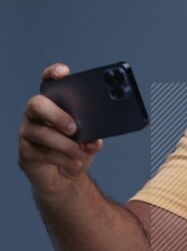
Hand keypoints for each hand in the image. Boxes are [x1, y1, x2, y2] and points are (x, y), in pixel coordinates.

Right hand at [18, 63, 103, 195]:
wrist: (64, 176)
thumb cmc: (75, 151)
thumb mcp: (89, 142)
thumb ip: (94, 136)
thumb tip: (96, 139)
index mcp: (54, 103)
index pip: (49, 82)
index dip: (53, 73)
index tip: (64, 73)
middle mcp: (37, 113)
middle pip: (38, 104)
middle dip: (56, 115)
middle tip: (74, 128)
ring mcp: (29, 130)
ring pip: (41, 132)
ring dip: (64, 144)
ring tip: (80, 151)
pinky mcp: (26, 150)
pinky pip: (42, 152)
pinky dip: (62, 159)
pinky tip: (74, 163)